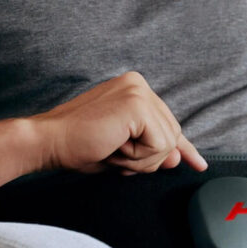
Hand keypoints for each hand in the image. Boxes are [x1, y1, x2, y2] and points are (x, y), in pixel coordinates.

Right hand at [32, 71, 207, 174]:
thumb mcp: (124, 150)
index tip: (198, 163)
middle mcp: (139, 84)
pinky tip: (114, 146)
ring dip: (139, 160)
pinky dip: (138, 158)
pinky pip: (159, 145)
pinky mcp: (137, 105)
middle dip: (147, 158)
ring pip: (167, 143)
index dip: (182, 148)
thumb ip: (152, 151)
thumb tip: (179, 158)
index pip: (167, 123)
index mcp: (134, 89)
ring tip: (111, 148)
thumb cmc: (78, 145)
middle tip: (114, 153)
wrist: (48, 141)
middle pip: (172, 135)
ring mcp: (138, 91)